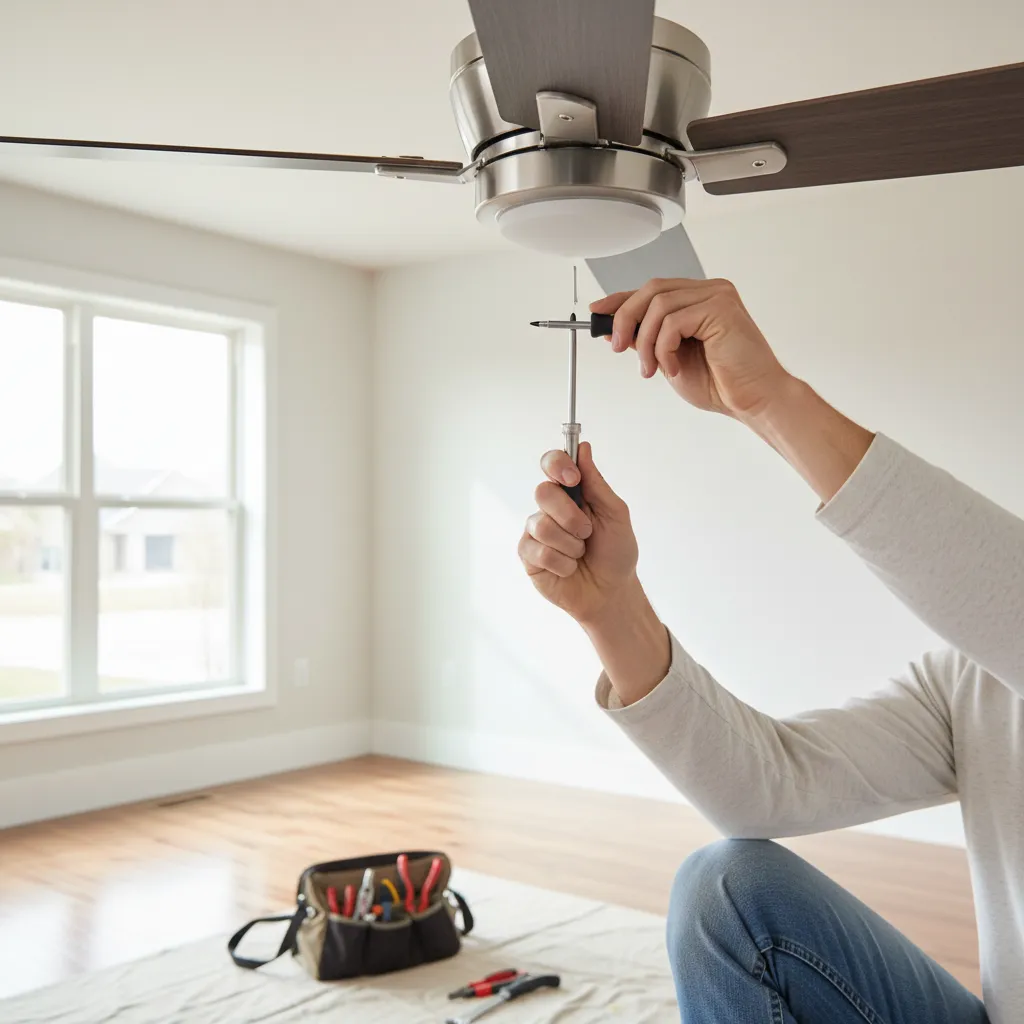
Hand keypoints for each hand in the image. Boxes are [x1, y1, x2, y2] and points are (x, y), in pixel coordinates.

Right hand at [518, 442, 638, 625]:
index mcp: (571, 492)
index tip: (573, 478)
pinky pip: (539, 551)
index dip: (557, 464)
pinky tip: (569, 568)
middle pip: (543, 492)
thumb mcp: (615, 514)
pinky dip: (562, 562)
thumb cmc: (615, 552)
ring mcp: (536, 531)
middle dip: (571, 516)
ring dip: (570, 544)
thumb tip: (583, 448)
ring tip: (580, 554)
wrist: (611, 591)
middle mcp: (549, 507)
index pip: (551, 463)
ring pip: (542, 525)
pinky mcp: (528, 555)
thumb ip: (597, 483)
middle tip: (587, 532)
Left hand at [590, 277, 792, 418]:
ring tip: (651, 370)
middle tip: (617, 347)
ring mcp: (717, 296)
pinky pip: (672, 321)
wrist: (753, 400)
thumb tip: (614, 329)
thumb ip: (647, 340)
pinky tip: (673, 368)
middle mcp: (709, 291)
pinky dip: (663, 348)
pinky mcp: (720, 308)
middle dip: (626, 319)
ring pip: (658, 306)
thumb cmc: (721, 384)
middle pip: (651, 289)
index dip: (620, 299)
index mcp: (699, 299)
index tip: (597, 312)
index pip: (652, 290)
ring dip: (645, 343)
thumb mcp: (669, 359)